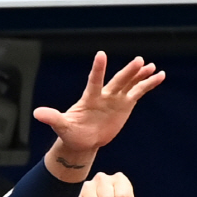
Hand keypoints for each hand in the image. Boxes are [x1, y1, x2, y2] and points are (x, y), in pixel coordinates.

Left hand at [35, 53, 163, 174]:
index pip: (94, 81)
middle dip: (127, 72)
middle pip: (117, 81)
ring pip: (129, 83)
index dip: (98, 69)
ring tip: (150, 66)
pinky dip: (148, 84)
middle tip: (138, 60)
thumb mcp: (61, 126)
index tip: (101, 55)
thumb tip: (36, 113)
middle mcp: (104, 95)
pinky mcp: (125, 104)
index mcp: (89, 98)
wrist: (83, 141)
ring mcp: (116, 98)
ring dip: (140, 75)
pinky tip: (159, 76)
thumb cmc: (71, 133)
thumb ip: (52, 117)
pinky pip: (139, 92)